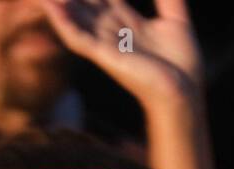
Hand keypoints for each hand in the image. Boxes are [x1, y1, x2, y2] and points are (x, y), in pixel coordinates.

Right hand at [41, 0, 200, 101]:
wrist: (184, 94)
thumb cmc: (183, 67)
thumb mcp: (177, 23)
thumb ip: (169, 1)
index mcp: (126, 19)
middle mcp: (110, 28)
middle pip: (83, 0)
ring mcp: (104, 41)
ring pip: (72, 13)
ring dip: (60, 2)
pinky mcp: (103, 55)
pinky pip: (75, 36)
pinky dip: (61, 20)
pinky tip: (49, 4)